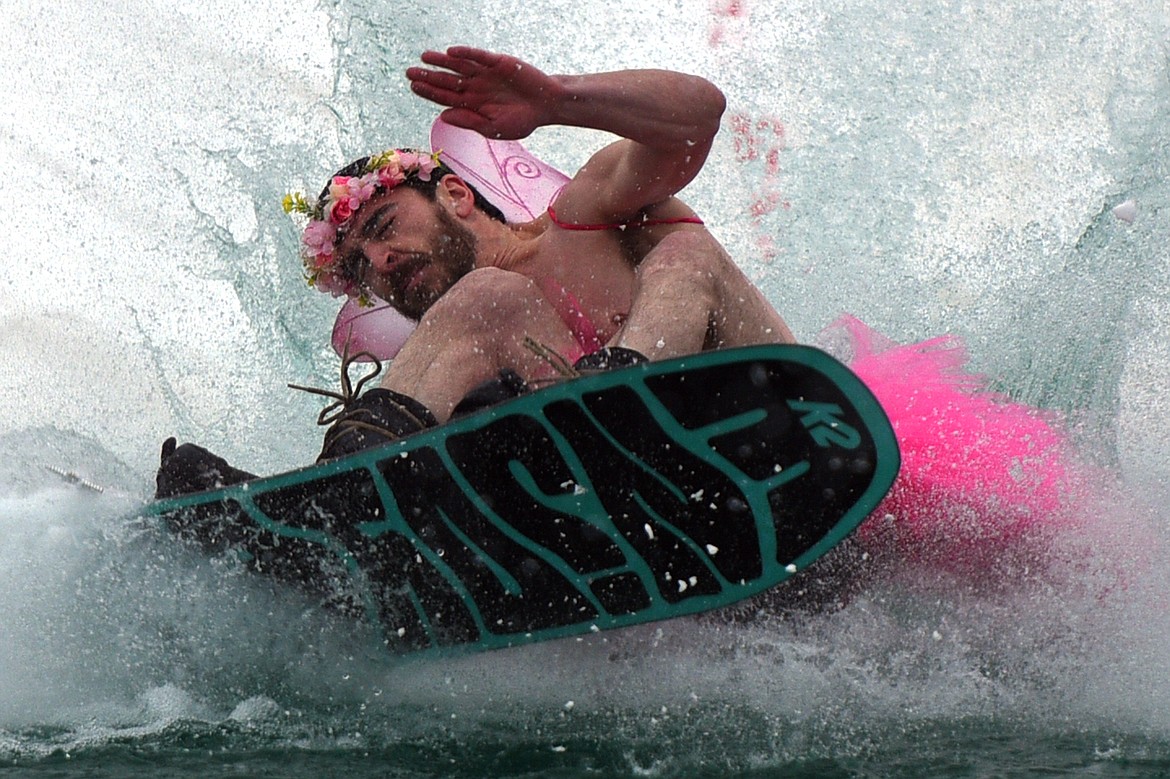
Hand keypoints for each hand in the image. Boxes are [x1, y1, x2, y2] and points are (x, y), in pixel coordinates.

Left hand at [405, 47, 556, 139]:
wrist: (546, 106)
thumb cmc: (521, 121)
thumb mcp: (494, 129)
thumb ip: (469, 122)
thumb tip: (442, 116)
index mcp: (473, 105)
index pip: (446, 97)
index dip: (429, 92)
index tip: (413, 87)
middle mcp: (475, 87)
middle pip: (447, 81)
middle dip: (429, 76)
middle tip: (409, 72)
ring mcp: (485, 74)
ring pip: (459, 66)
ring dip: (442, 61)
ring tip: (424, 57)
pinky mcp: (498, 63)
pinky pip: (479, 57)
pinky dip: (466, 54)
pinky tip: (451, 52)